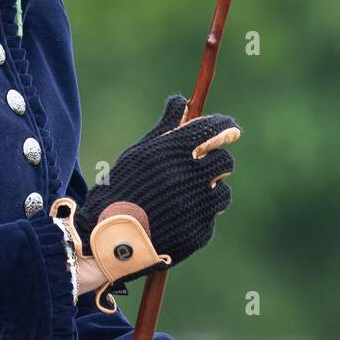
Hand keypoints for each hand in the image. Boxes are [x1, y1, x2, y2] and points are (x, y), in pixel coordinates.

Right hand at [73, 93, 240, 289]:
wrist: (109, 239)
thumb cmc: (121, 189)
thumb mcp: (139, 154)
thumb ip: (166, 128)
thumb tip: (182, 101)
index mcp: (173, 152)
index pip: (214, 129)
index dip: (225, 127)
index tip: (229, 129)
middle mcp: (189, 177)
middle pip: (225, 161)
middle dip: (217, 161)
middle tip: (204, 166)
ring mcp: (196, 207)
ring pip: (222, 191)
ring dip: (210, 190)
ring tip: (185, 196)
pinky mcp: (199, 232)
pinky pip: (210, 218)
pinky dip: (199, 215)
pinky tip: (177, 218)